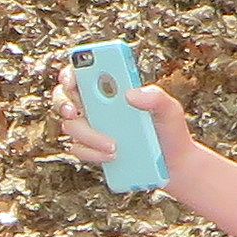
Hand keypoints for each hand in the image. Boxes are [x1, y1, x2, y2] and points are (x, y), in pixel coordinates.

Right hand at [51, 61, 190, 181]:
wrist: (173, 164)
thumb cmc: (169, 130)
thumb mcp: (170, 109)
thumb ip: (156, 96)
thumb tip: (130, 94)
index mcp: (111, 87)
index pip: (81, 72)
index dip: (69, 73)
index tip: (71, 80)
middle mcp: (95, 104)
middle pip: (64, 97)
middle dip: (63, 102)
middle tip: (75, 112)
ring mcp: (90, 127)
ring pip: (71, 126)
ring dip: (88, 135)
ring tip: (114, 146)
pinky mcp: (91, 149)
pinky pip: (79, 149)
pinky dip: (93, 153)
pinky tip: (112, 156)